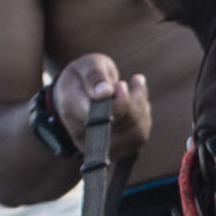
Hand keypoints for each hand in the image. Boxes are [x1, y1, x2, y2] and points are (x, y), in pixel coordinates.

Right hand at [51, 54, 149, 174]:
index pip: (99, 114)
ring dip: (140, 105)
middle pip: (120, 123)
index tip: (120, 85)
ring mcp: (100, 147)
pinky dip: (144, 114)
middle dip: (131, 99)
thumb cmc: (83, 77)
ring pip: (134, 131)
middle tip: (125, 83)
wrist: (80, 95)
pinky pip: (140, 135)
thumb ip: (94, 75)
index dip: (118, 101)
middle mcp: (84, 136)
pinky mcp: (118, 150)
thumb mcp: (86, 65)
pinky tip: (137, 99)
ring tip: (135, 85)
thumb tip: (106, 91)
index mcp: (71, 110)